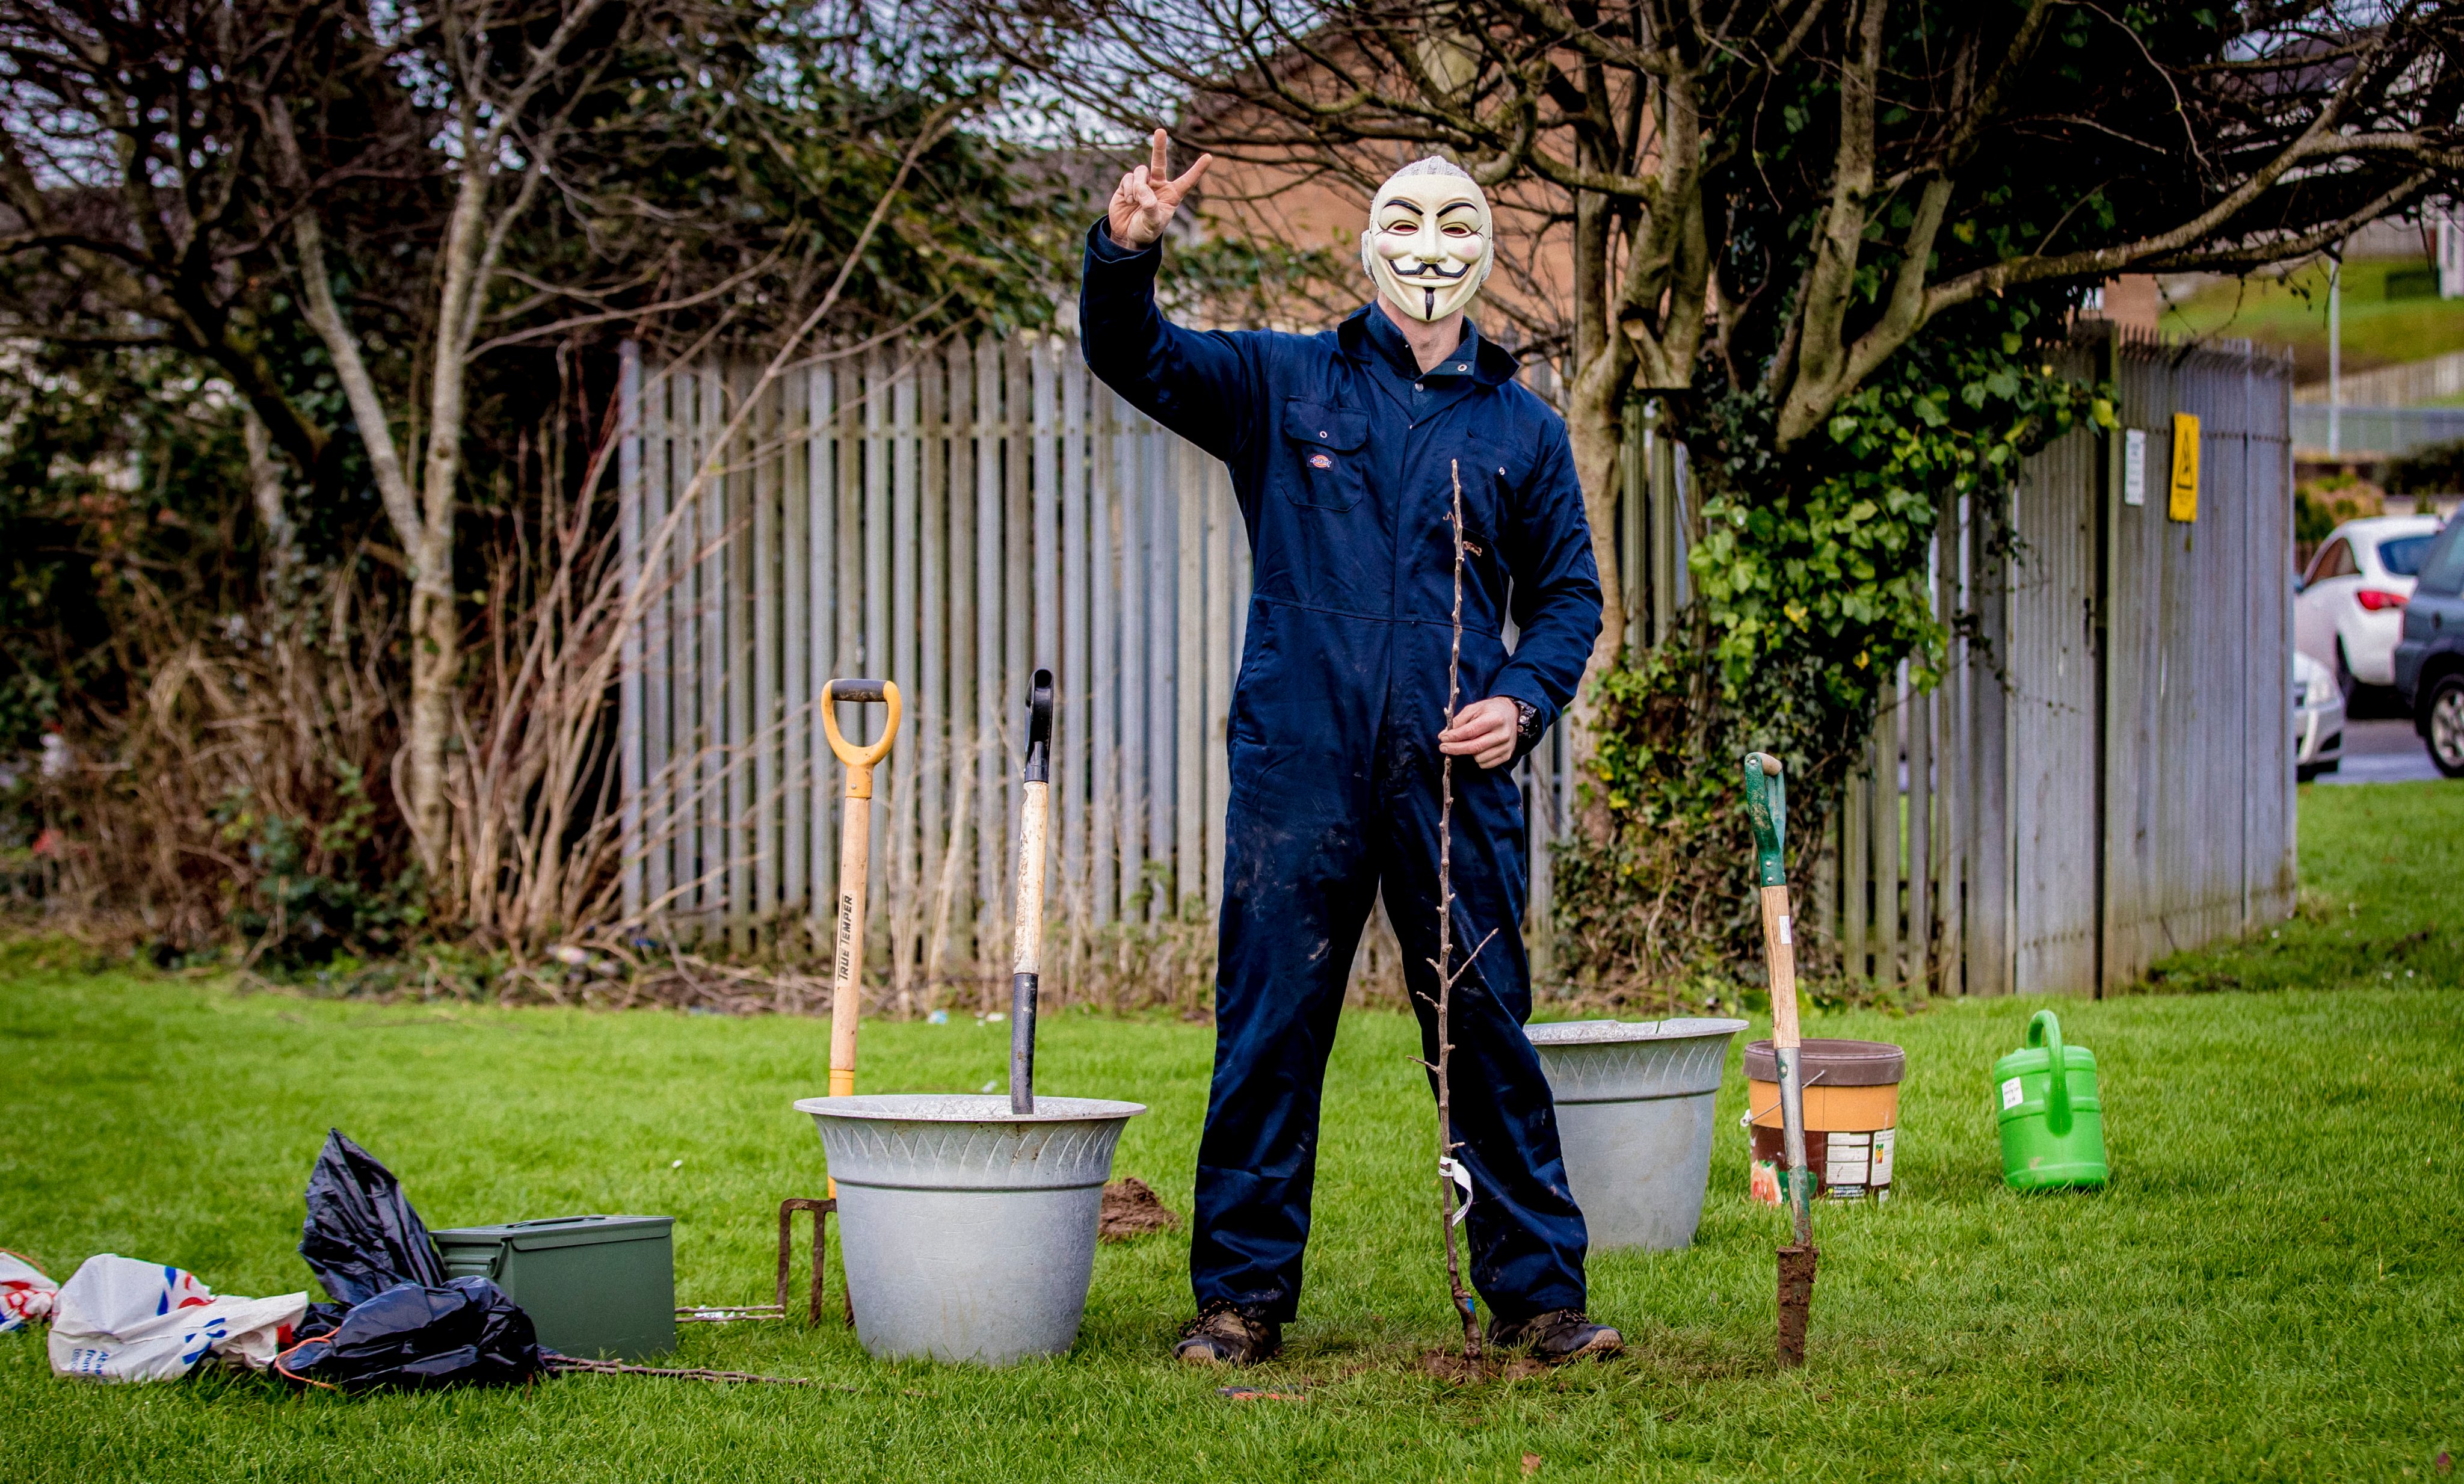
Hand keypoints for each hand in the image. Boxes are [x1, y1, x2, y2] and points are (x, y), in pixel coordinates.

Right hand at [1107, 128, 1213, 250]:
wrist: (1127, 236)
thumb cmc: (1146, 230)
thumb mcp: (1153, 224)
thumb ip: (1151, 208)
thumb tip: (1143, 193)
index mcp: (1172, 195)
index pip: (1187, 181)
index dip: (1197, 170)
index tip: (1209, 157)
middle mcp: (1158, 186)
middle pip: (1160, 162)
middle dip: (1159, 146)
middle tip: (1160, 131)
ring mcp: (1143, 183)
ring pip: (1141, 171)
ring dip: (1138, 185)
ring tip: (1135, 201)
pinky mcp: (1127, 184)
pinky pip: (1128, 178)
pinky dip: (1128, 189)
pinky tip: (1128, 201)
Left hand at [1438, 696, 1521, 770]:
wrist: (1511, 714)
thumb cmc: (1490, 710)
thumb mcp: (1474, 709)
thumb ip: (1458, 721)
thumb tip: (1444, 735)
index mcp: (1495, 719)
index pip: (1471, 731)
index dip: (1454, 736)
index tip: (1443, 739)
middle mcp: (1503, 734)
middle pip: (1474, 747)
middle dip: (1455, 749)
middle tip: (1443, 747)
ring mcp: (1506, 746)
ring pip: (1479, 758)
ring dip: (1468, 753)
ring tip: (1467, 743)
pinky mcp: (1507, 755)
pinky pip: (1486, 764)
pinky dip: (1477, 759)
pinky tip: (1477, 750)